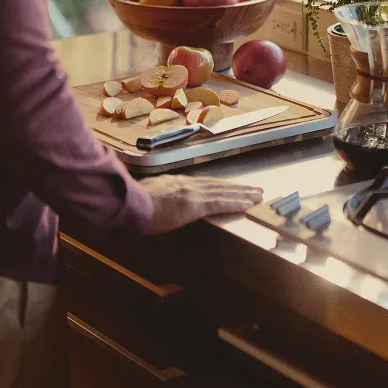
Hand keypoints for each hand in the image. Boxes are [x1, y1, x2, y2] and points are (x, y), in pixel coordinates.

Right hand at [139, 174, 262, 234]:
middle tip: (255, 189)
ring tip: (258, 195)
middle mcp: (188, 184)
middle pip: (218, 185)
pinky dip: (235, 203)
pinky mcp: (193, 205)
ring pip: (223, 192)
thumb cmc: (132, 203)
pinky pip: (219, 203)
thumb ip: (157, 193)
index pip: (204, 183)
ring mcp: (192, 193)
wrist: (129, 204)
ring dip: (243, 193)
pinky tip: (247, 205)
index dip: (221, 185)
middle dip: (238, 188)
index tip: (233, 187)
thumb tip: (155, 197)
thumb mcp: (147, 193)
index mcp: (177, 183)